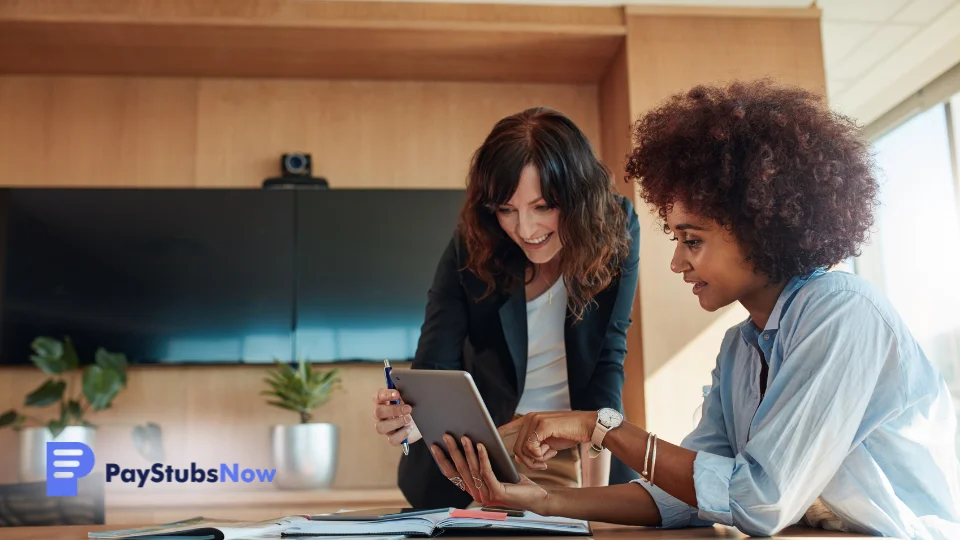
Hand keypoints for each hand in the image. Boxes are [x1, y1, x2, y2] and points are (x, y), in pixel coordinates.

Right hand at [372, 388, 421, 445]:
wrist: (423, 420)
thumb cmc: (413, 405)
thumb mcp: (410, 397)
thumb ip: (406, 391)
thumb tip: (409, 384)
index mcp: (383, 402)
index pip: (377, 396)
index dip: (385, 395)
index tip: (397, 394)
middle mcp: (381, 415)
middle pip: (378, 412)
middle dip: (393, 410)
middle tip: (408, 408)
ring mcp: (386, 427)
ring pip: (380, 427)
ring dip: (396, 423)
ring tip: (409, 419)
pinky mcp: (393, 438)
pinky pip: (392, 440)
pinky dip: (401, 434)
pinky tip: (409, 428)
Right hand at [430, 434, 548, 512]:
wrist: (536, 498)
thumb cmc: (516, 483)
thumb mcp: (496, 471)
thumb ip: (482, 464)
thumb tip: (470, 441)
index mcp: (473, 489)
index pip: (453, 475)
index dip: (443, 460)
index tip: (435, 446)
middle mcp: (477, 494)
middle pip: (460, 470)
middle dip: (452, 451)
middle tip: (446, 436)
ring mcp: (486, 495)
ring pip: (473, 469)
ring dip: (467, 450)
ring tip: (464, 436)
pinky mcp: (497, 493)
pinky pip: (486, 471)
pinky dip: (483, 456)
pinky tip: (481, 445)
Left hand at [500, 411, 596, 469]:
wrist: (587, 426)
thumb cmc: (569, 434)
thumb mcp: (548, 442)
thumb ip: (533, 447)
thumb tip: (517, 457)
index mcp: (529, 420)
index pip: (507, 427)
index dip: (498, 435)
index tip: (488, 440)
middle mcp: (529, 418)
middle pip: (516, 446)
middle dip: (527, 461)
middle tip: (541, 465)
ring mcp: (535, 420)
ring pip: (522, 449)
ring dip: (534, 460)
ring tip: (547, 459)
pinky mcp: (542, 425)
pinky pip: (532, 447)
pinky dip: (539, 455)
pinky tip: (551, 454)